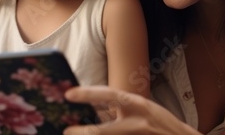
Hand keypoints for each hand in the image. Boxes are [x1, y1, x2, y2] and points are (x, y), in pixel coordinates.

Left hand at [63, 86, 200, 134]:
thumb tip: (92, 109)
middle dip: (83, 132)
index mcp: (137, 104)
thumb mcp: (141, 109)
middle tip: (66, 131)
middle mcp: (137, 121)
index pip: (108, 95)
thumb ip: (119, 108)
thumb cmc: (159, 123)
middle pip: (105, 130)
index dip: (88, 94)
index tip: (68, 94)